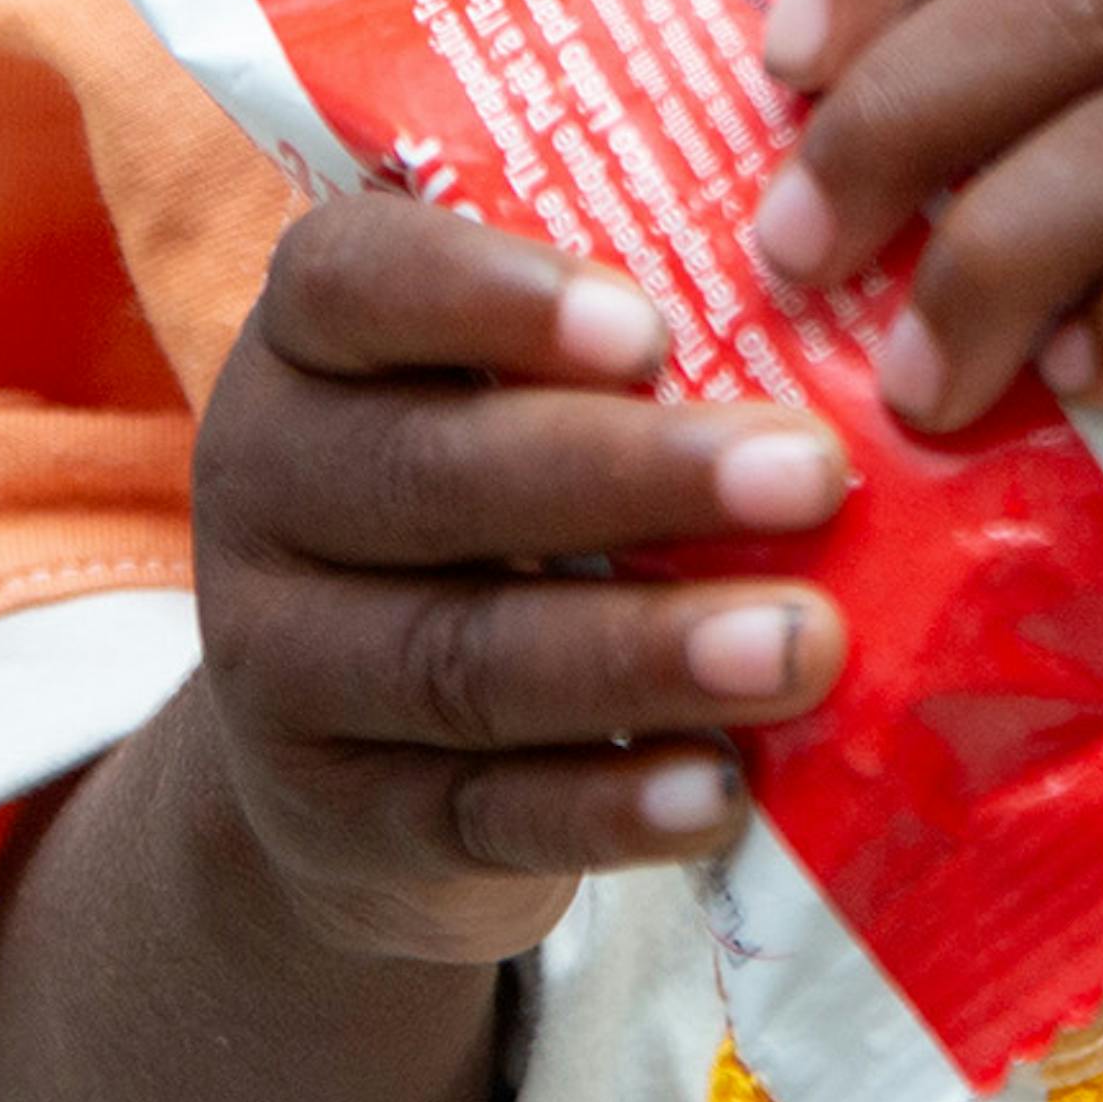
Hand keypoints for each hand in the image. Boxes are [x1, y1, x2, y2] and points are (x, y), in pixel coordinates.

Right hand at [189, 191, 863, 968]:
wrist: (344, 753)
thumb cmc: (485, 510)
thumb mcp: (493, 397)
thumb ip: (613, 344)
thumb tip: (839, 295)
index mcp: (303, 349)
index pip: (354, 282)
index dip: (494, 295)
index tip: (652, 330)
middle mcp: (263, 494)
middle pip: (432, 476)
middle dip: (631, 475)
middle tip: (811, 474)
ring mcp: (283, 669)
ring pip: (462, 658)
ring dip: (646, 654)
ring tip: (804, 645)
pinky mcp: (339, 819)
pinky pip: (480, 813)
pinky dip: (608, 804)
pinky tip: (720, 788)